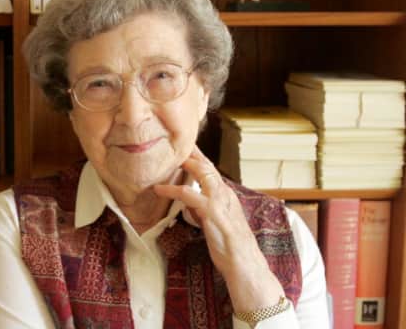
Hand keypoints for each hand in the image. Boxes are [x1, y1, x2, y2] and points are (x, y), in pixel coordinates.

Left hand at [153, 145, 284, 312]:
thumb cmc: (229, 247)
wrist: (245, 264)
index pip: (211, 170)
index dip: (198, 157)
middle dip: (191, 151)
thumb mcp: (213, 223)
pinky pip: (189, 194)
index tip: (185, 146)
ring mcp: (220, 201)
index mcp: (227, 195)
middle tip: (174, 141)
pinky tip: (159, 190)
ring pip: (201, 173)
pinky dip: (172, 190)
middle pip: (207, 165)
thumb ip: (201, 210)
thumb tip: (186, 202)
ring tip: (164, 159)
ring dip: (183, 164)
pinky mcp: (212, 212)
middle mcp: (225, 194)